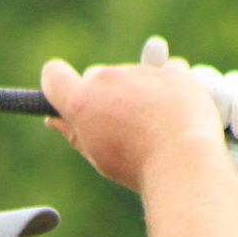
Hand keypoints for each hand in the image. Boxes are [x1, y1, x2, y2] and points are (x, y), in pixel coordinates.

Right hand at [39, 54, 226, 194]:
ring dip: (138, 92)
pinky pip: (166, 70)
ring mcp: (140, 71)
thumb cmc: (138, 166)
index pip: (53, 76)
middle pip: (95, 76)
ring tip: (154, 126)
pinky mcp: (172, 70)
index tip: (64, 95)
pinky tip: (175, 112)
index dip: (56, 85)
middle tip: (120, 126)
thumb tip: (54, 119)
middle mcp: (107, 80)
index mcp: (82, 102)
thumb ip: (73, 133)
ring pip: (132, 75)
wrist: (184, 163)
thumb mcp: (98, 156)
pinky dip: (169, 86)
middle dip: (103, 95)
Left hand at [142, 37, 237, 236]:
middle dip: (211, 91)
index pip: (174, 87)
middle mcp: (211, 118)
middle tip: (215, 115)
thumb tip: (129, 119)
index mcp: (184, 129)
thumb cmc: (217, 207)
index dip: (163, 66)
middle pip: (206, 80)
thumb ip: (161, 144)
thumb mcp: (182, 174)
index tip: (154, 50)